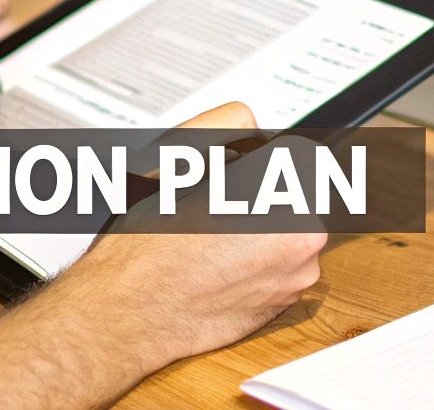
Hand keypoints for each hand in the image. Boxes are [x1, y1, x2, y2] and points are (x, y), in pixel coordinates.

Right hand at [53, 102, 326, 371]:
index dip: (258, 159)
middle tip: (213, 207)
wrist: (129, 312)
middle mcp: (305, 237)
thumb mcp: (176, 155)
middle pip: (295, 192)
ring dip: (260, 230)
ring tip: (208, 240)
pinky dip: (255, 263)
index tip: (233, 173)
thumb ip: (226, 122)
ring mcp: (297, 277)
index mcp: (285, 192)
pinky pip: (279, 267)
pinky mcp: (284, 305)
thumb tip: (252, 122)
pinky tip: (216, 266)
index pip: (297, 152)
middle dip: (262, 193)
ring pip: (288, 231)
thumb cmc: (146, 242)